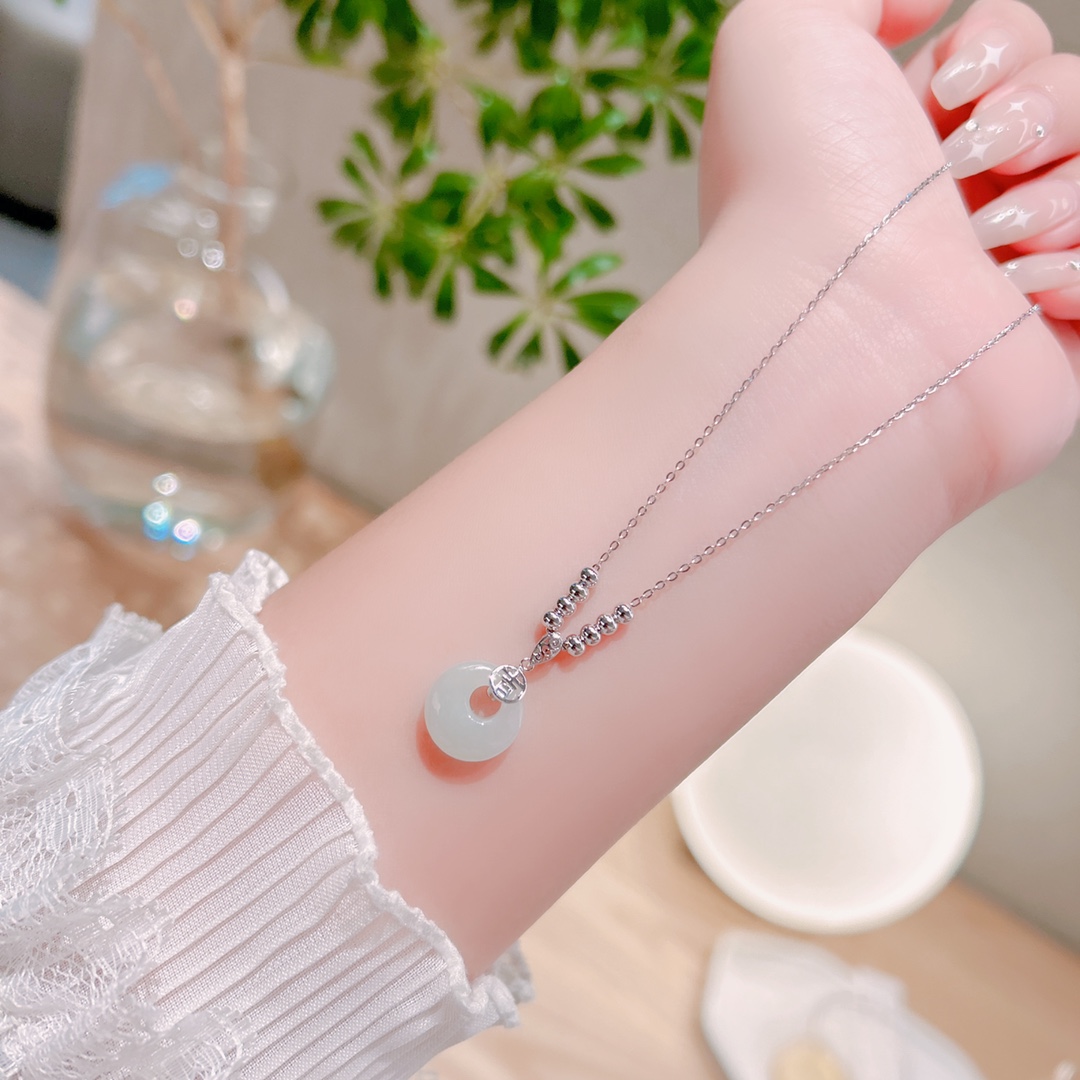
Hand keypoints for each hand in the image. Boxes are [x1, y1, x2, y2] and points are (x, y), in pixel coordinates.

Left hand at [698, 0, 1078, 510]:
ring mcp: (998, 277)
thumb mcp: (784, 33)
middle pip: (1067, 107)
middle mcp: (946, 205)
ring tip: (986, 238)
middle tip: (967, 162)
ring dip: (1062, 193)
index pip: (1007, 53)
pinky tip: (1013, 294)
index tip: (949, 89)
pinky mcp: (1046, 344)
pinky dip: (1079, 269)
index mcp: (894, 137)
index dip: (1002, 47)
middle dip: (1042, 110)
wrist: (827, 331)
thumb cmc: (793, 189)